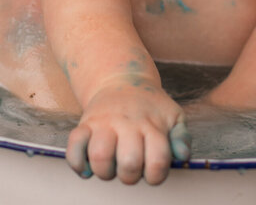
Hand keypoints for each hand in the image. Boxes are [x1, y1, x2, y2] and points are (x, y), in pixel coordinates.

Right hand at [65, 80, 189, 184]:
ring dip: (105, 172)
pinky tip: (87, 168)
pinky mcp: (85, 123)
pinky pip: (74, 145)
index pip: (158, 160)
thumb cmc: (151, 106)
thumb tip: (181, 156)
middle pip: (129, 162)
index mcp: (152, 125)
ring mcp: (104, 122)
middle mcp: (127, 123)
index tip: (152, 172)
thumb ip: (181, 137)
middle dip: (130, 176)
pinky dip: (77, 163)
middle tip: (131, 170)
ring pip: (99, 156)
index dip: (156, 176)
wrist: (123, 79)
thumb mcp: (173, 116)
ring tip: (110, 168)